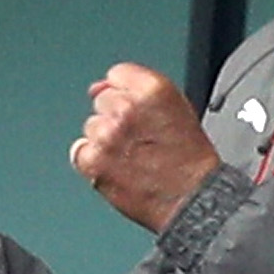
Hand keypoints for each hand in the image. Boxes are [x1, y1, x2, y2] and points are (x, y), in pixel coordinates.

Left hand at [71, 64, 220, 232]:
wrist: (193, 199)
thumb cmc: (189, 160)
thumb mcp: (177, 108)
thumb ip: (138, 89)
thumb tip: (97, 86)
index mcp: (152, 90)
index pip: (117, 75)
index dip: (127, 95)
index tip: (137, 114)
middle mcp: (127, 108)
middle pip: (102, 101)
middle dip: (116, 118)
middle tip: (140, 141)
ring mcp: (108, 135)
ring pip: (91, 127)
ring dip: (105, 141)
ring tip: (133, 158)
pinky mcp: (94, 161)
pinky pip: (80, 152)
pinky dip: (94, 162)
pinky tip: (118, 168)